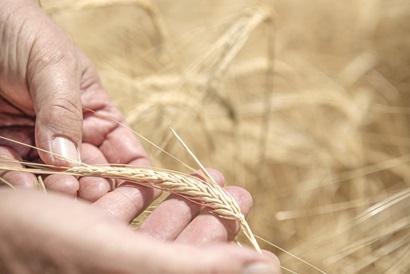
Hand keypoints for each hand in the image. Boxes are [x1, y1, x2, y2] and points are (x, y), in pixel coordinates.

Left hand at [0, 0, 149, 200]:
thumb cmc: (25, 33)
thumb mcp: (54, 65)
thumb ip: (64, 111)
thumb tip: (68, 161)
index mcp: (97, 115)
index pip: (125, 154)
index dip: (135, 178)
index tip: (135, 195)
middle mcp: (71, 134)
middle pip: (92, 175)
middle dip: (94, 189)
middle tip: (86, 190)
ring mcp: (37, 142)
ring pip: (55, 180)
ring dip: (58, 190)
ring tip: (59, 187)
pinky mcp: (4, 144)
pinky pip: (14, 171)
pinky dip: (18, 182)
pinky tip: (23, 182)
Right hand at [0, 170, 280, 273]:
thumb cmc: (42, 243)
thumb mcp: (119, 255)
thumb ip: (188, 268)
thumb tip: (261, 270)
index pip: (193, 263)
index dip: (222, 236)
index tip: (244, 203)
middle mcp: (119, 269)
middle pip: (178, 243)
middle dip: (207, 211)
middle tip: (234, 186)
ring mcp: (101, 252)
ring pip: (152, 226)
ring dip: (178, 198)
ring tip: (204, 174)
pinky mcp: (83, 234)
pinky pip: (118, 215)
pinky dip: (136, 195)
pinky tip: (149, 182)